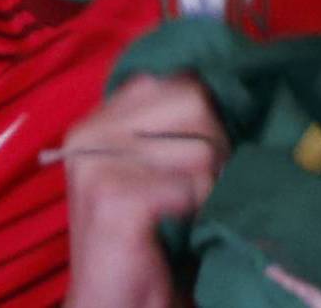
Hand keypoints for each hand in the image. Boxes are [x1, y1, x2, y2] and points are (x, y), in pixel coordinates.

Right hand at [59, 72, 226, 307]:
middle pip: (194, 101)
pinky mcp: (113, 198)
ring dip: (210, 184)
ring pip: (200, 145)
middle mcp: (90, 130)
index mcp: (98, 117)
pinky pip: (192, 184)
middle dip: (214, 146)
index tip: (205, 153)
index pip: (178, 80)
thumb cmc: (142, 240)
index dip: (206, 116)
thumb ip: (171, 124)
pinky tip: (183, 229)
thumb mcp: (150, 167)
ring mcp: (97, 163)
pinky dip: (200, 209)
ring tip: (191, 211)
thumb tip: (230, 84)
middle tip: (203, 187)